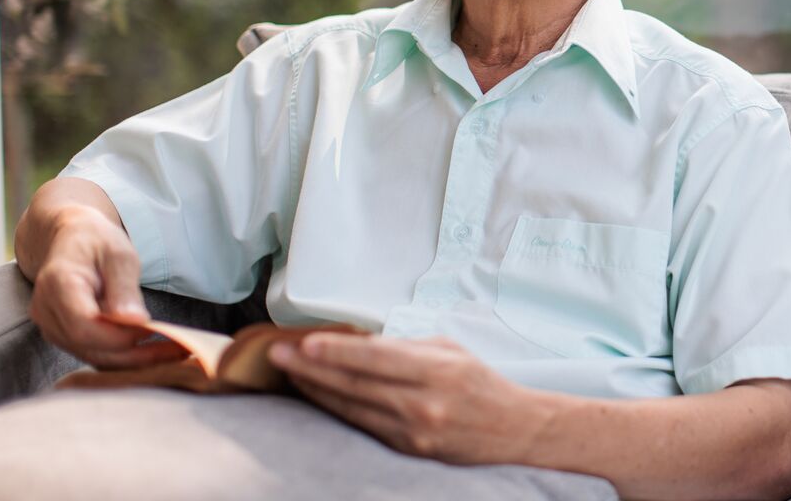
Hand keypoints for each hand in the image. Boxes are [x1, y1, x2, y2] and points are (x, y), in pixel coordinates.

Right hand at [27, 208, 184, 368]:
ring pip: (93, 355)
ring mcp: (51, 326)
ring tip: (174, 351)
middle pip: (89, 347)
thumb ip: (124, 288)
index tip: (154, 330)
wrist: (72, 240)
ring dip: (134, 360)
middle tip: (178, 348)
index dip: (120, 335)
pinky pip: (94, 353)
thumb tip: (135, 322)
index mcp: (58, 284)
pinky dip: (125, 356)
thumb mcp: (119, 254)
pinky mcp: (63, 336)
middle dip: (134, 354)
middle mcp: (47, 311)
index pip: (84, 326)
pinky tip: (155, 351)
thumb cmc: (97, 242)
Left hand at [269, 334, 542, 463]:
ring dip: (316, 389)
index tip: (305, 343)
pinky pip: (362, 425)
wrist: (513, 429)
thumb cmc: (480, 382)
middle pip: (356, 385)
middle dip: (312, 369)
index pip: (377, 358)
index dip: (338, 352)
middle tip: (277, 354)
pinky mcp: (408, 449)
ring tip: (287, 372)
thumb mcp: (449, 350)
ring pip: (352, 407)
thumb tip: (356, 342)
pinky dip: (336, 408)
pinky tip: (317, 395)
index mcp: (438, 370)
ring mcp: (414, 431)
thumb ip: (404, 347)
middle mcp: (424, 403)